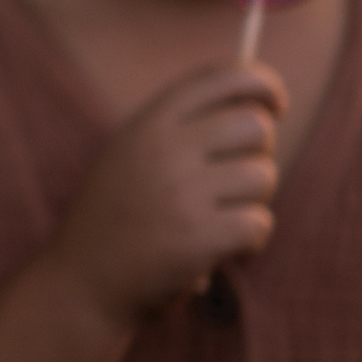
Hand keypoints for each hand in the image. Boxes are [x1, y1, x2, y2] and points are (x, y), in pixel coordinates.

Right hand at [45, 61, 285, 326]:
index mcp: (147, 123)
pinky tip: (220, 250)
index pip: (224, 78)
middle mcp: (163, 150)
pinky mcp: (199, 237)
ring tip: (218, 220)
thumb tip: (261, 104)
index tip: (277, 104)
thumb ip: (182, 125)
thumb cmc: (119, 218)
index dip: (262, 83)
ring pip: (264, 177)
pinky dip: (250, 241)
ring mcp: (181, 193)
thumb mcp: (131, 155)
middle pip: (255, 125)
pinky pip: (259, 224)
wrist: (84, 283)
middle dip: (258, 153)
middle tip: (235, 182)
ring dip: (252, 202)